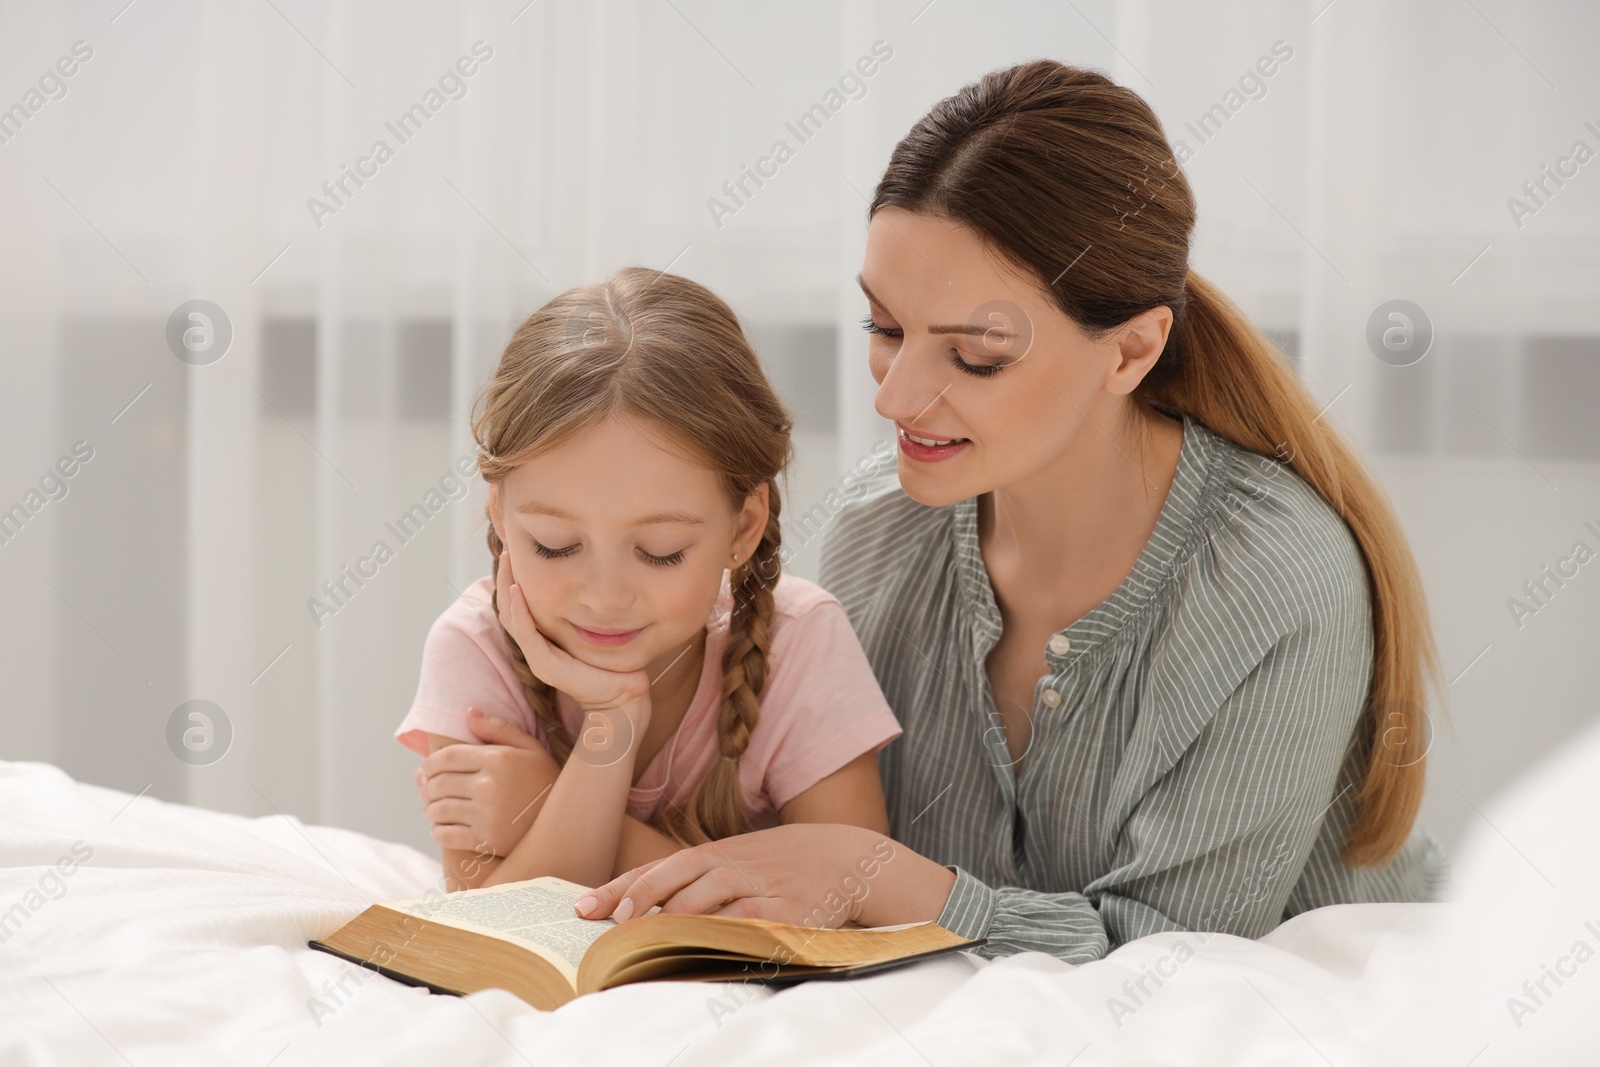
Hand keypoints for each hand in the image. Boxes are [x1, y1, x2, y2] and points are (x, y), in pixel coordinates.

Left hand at [418, 709, 560, 854]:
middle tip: (428, 788)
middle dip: (428, 785)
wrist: (566, 822)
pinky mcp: (486, 841)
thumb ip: (499, 728)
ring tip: (433, 808)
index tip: (428, 768)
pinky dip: (437, 831)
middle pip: (439, 783)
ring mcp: (487, 816)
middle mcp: (489, 786)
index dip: (431, 763)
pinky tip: (441, 827)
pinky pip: (446, 835)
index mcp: (498, 759)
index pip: (446, 757)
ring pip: (439, 810)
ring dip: (430, 809)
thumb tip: (468, 713)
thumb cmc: (545, 780)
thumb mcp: (530, 748)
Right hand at [494, 548, 652, 733]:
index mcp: (547, 640)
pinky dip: (520, 609)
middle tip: (508, 545)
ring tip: (508, 557)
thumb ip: (592, 612)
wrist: (625, 699)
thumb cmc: (619, 666)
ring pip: (512, 616)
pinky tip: (518, 588)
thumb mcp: (601, 631)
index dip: (518, 577)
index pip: (523, 604)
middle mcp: (538, 647)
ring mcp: (539, 656)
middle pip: (511, 606)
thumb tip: (598, 583)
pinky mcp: (546, 665)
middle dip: (508, 575)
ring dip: (508, 585)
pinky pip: (526, 632)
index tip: (520, 548)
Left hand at [570, 822, 953, 929]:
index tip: (583, 908)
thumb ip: (693, 883)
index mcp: (715, 853)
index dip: (619, 887)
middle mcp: (734, 863)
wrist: (846, 856)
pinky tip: (707, 944)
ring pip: (714, 893)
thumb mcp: (736, 863)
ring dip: (679, 913)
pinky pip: (757, 919)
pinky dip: (731, 930)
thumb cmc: (777, 866)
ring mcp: (763, 884)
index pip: (658, 869)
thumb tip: (632, 909)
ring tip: (649, 934)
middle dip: (643, 894)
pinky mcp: (792, 909)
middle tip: (614, 920)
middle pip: (680, 872)